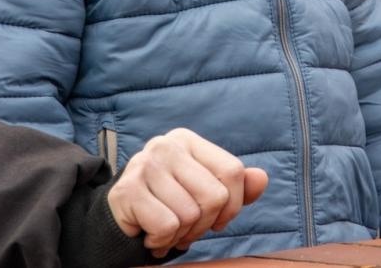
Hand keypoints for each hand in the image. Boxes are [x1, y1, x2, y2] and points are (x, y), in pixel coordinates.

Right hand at [106, 128, 269, 256]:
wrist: (118, 218)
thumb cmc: (167, 204)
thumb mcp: (204, 192)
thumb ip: (235, 186)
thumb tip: (262, 179)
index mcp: (188, 140)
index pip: (233, 171)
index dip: (233, 205)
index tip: (217, 218)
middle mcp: (166, 146)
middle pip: (215, 196)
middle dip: (204, 225)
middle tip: (186, 228)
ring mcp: (145, 165)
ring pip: (191, 215)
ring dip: (181, 235)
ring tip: (166, 230)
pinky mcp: (128, 190)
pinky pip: (167, 226)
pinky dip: (162, 241)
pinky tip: (150, 234)